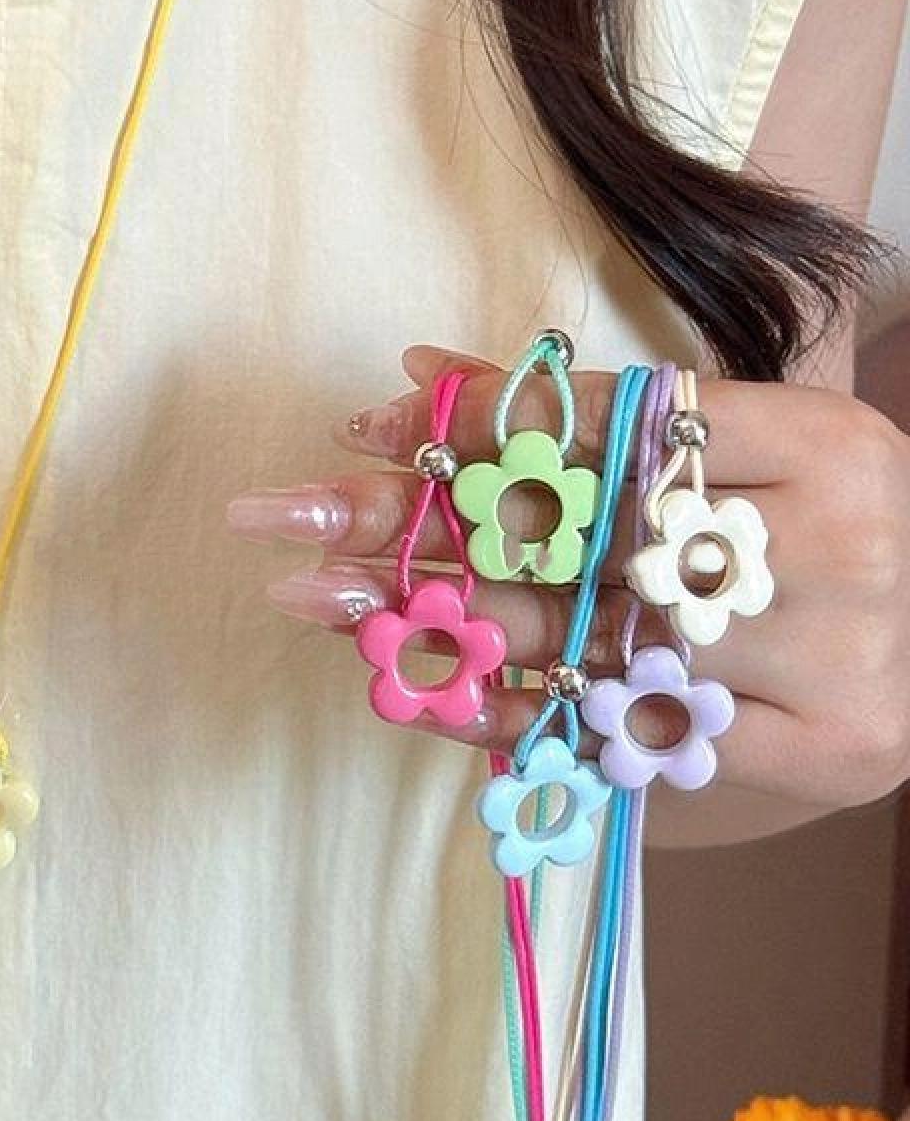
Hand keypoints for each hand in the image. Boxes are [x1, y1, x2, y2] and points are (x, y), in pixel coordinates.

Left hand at [226, 344, 909, 831]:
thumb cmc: (827, 522)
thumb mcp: (739, 442)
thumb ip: (587, 410)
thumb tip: (417, 369)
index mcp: (816, 438)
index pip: (610, 425)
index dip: (476, 426)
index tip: (360, 430)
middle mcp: (825, 543)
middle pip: (581, 528)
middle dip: (419, 523)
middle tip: (292, 519)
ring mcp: (829, 657)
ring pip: (594, 634)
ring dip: (438, 618)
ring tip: (319, 600)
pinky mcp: (821, 751)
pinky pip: (635, 733)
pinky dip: (519, 713)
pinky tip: (420, 689)